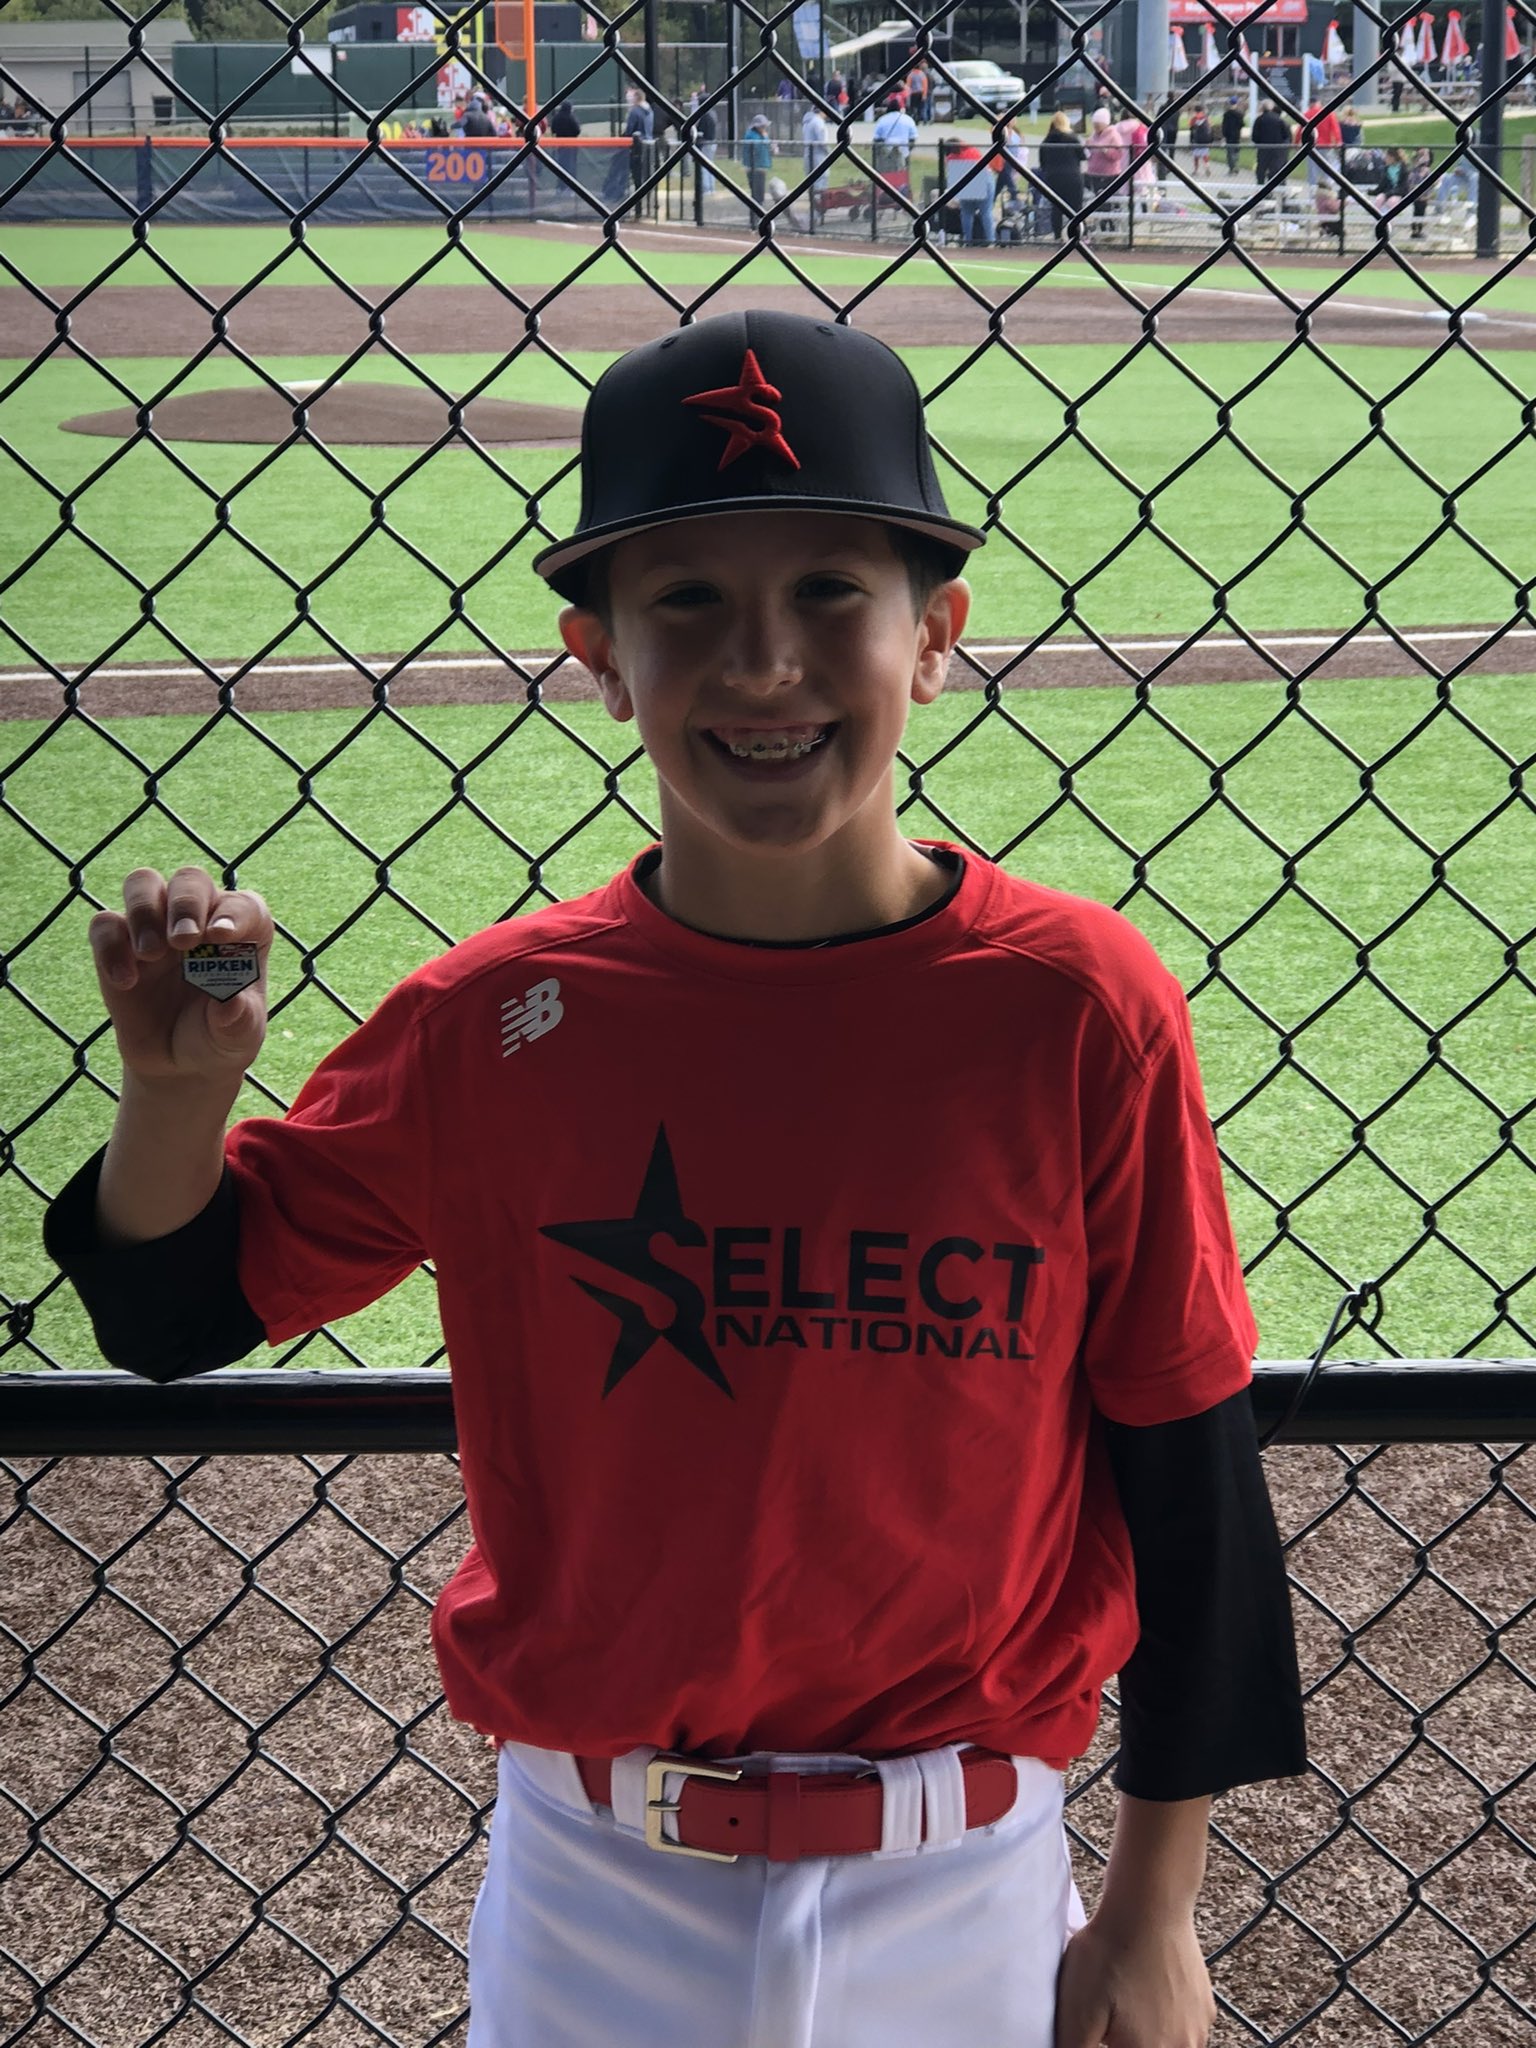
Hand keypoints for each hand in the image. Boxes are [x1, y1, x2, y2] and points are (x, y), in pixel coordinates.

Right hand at [89, 866, 272, 1089]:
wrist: (176, 1063)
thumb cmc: (217, 1037)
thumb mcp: (237, 1038)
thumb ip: (238, 1021)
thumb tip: (230, 1003)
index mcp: (242, 931)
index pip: (243, 906)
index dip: (233, 914)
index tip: (221, 937)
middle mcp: (199, 918)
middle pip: (190, 880)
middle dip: (186, 903)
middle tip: (184, 941)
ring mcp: (155, 926)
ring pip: (142, 883)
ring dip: (145, 910)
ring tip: (151, 954)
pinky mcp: (117, 944)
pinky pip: (104, 925)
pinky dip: (110, 947)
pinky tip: (126, 981)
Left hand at [1053, 1908, 1215, 2047]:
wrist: (1149, 1905)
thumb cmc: (1110, 1954)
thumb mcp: (1076, 2011)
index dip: (1109, 2040)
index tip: (1103, 2023)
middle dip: (1125, 2038)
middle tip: (1112, 2008)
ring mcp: (1199, 2029)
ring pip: (1169, 2043)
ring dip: (1148, 2032)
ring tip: (1127, 1996)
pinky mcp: (1205, 2006)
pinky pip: (1184, 2026)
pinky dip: (1166, 2017)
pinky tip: (1147, 1987)